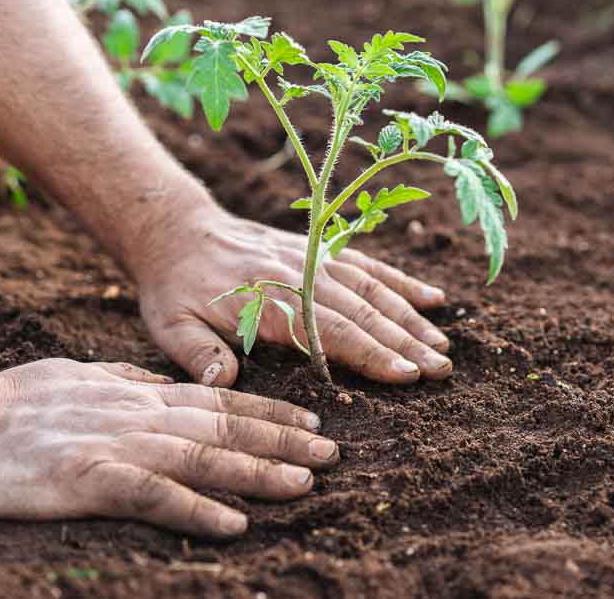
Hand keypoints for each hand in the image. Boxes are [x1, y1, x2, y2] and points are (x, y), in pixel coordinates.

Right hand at [0, 359, 337, 537]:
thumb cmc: (19, 402)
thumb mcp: (87, 376)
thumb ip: (132, 380)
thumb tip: (167, 379)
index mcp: (142, 393)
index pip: (222, 399)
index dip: (271, 410)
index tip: (312, 421)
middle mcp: (142, 415)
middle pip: (227, 426)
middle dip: (283, 439)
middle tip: (331, 453)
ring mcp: (119, 446)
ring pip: (205, 457)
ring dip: (258, 471)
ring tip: (304, 482)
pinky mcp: (90, 481)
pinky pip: (155, 496)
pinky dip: (197, 509)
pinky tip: (233, 523)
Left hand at [136, 208, 452, 387]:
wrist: (177, 230)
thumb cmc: (175, 288)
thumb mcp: (170, 324)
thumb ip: (198, 355)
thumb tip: (225, 384)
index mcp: (268, 298)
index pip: (329, 330)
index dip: (370, 354)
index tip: (406, 375)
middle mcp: (300, 275)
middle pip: (362, 311)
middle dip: (405, 341)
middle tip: (441, 369)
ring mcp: (314, 259)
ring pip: (373, 289)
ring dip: (411, 317)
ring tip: (444, 345)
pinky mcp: (320, 251)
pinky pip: (367, 265)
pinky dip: (402, 281)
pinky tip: (434, 298)